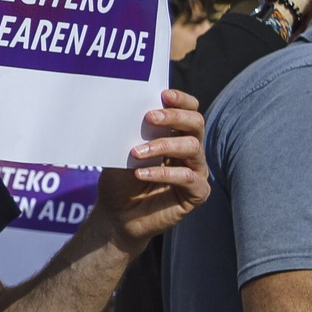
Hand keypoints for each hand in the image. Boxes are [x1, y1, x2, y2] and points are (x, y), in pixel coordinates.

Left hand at [89, 89, 208, 248]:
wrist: (115, 216)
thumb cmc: (120, 181)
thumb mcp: (120, 154)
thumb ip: (131, 135)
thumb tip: (128, 111)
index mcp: (175, 136)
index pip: (189, 111)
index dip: (181, 101)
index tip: (163, 94)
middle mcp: (190, 151)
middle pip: (195, 124)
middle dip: (174, 117)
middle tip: (150, 117)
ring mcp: (195, 172)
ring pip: (192, 148)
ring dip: (163, 146)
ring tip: (136, 152)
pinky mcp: (196, 194)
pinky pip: (188, 178)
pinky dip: (164, 173)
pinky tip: (142, 173)